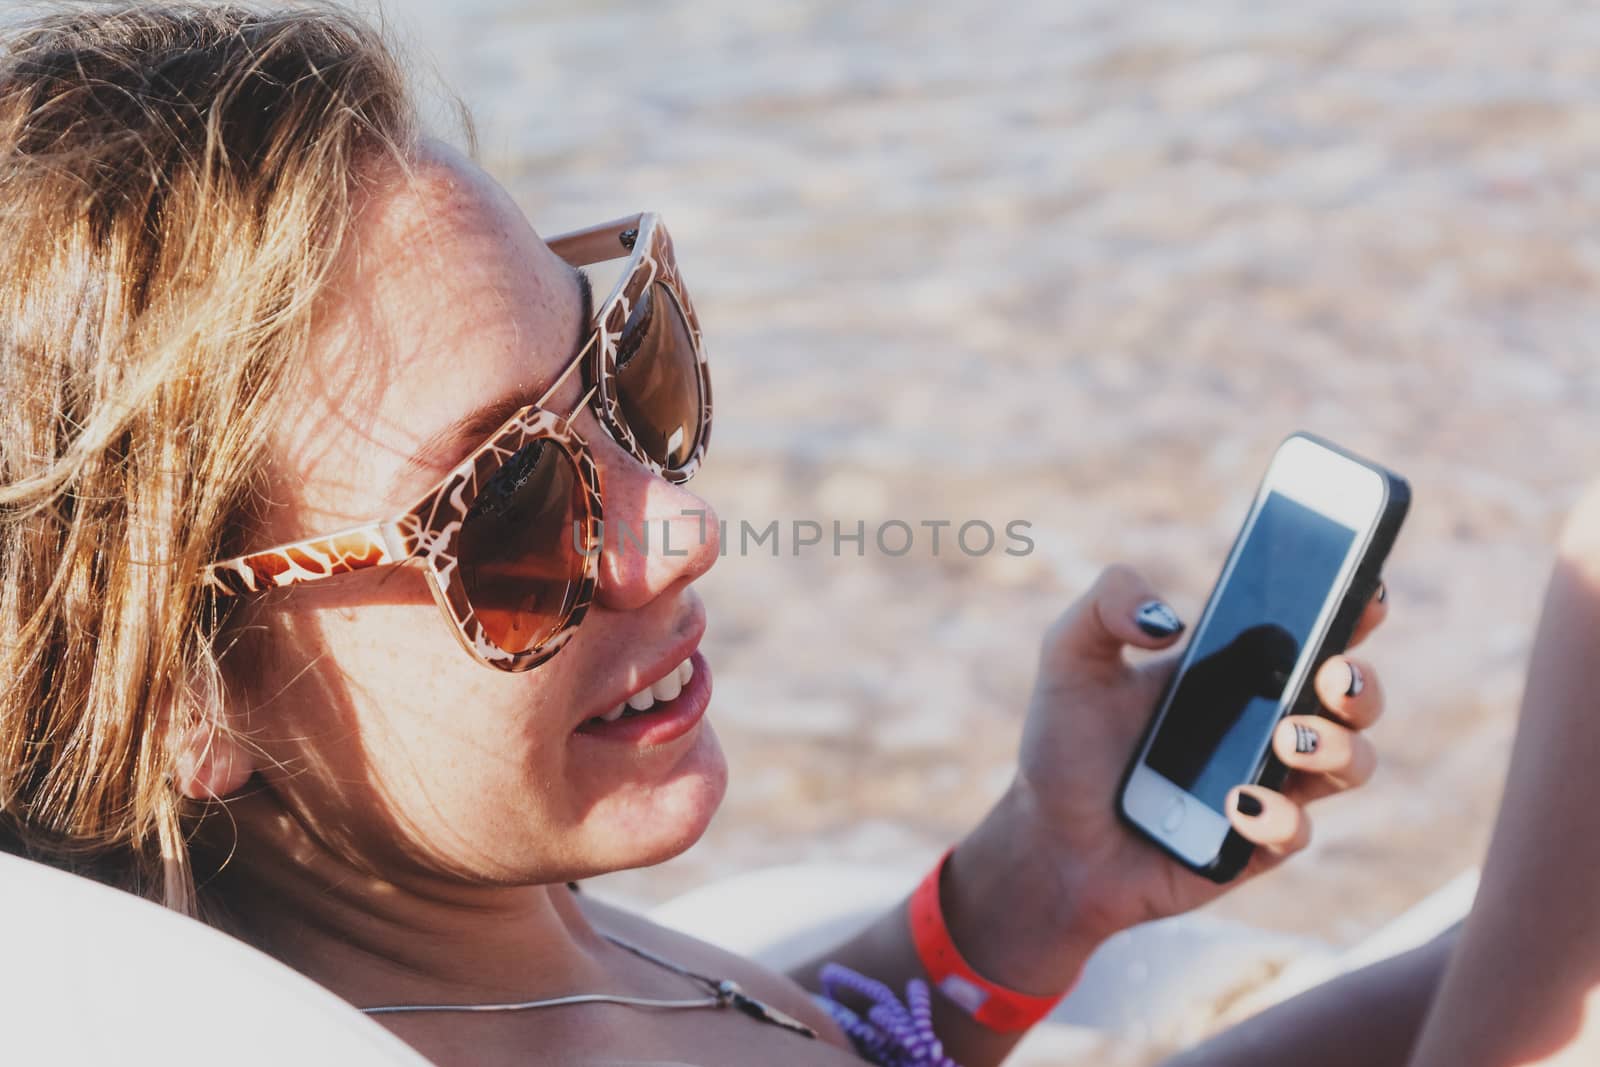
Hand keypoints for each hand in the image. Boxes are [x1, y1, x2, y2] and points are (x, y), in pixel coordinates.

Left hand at [944, 564, 1386, 992]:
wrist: (1047, 839)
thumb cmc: (1064, 745)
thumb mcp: (1070, 657)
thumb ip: (1107, 604)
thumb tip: (1169, 620)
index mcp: (1235, 670)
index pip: (1313, 631)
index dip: (1352, 608)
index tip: (1364, 593)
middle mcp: (1265, 724)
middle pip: (1354, 698)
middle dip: (1362, 684)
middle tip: (1332, 676)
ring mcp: (1268, 785)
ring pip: (1351, 763)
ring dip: (1338, 746)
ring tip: (1288, 737)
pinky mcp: (1256, 847)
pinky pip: (1297, 832)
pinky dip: (1279, 816)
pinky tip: (1237, 805)